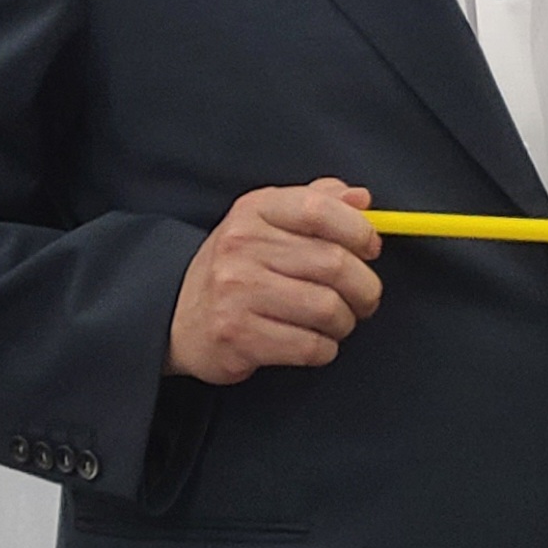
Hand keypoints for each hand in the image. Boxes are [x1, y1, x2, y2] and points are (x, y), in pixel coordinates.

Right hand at [165, 178, 382, 383]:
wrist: (176, 315)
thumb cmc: (239, 267)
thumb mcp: (270, 222)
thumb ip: (318, 202)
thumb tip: (363, 198)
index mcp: (255, 210)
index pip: (320, 209)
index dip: (359, 231)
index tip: (370, 249)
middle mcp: (242, 246)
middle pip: (335, 264)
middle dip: (365, 288)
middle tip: (365, 299)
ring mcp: (235, 291)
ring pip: (327, 308)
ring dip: (346, 322)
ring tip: (338, 322)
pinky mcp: (236, 335)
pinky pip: (308, 346)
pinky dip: (324, 349)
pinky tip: (315, 343)